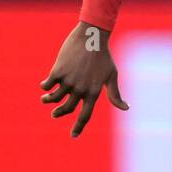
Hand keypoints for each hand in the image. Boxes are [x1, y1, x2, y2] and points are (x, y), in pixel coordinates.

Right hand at [40, 22, 128, 137]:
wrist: (92, 36)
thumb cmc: (103, 56)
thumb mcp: (112, 75)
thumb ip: (115, 94)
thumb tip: (126, 108)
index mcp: (93, 93)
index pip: (85, 116)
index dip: (78, 127)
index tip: (73, 135)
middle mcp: (80, 89)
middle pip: (67, 109)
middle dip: (59, 113)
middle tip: (55, 114)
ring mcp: (68, 81)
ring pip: (54, 98)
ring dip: (48, 100)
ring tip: (45, 99)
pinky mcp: (58, 71)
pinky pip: (47, 85)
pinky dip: (45, 87)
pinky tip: (45, 85)